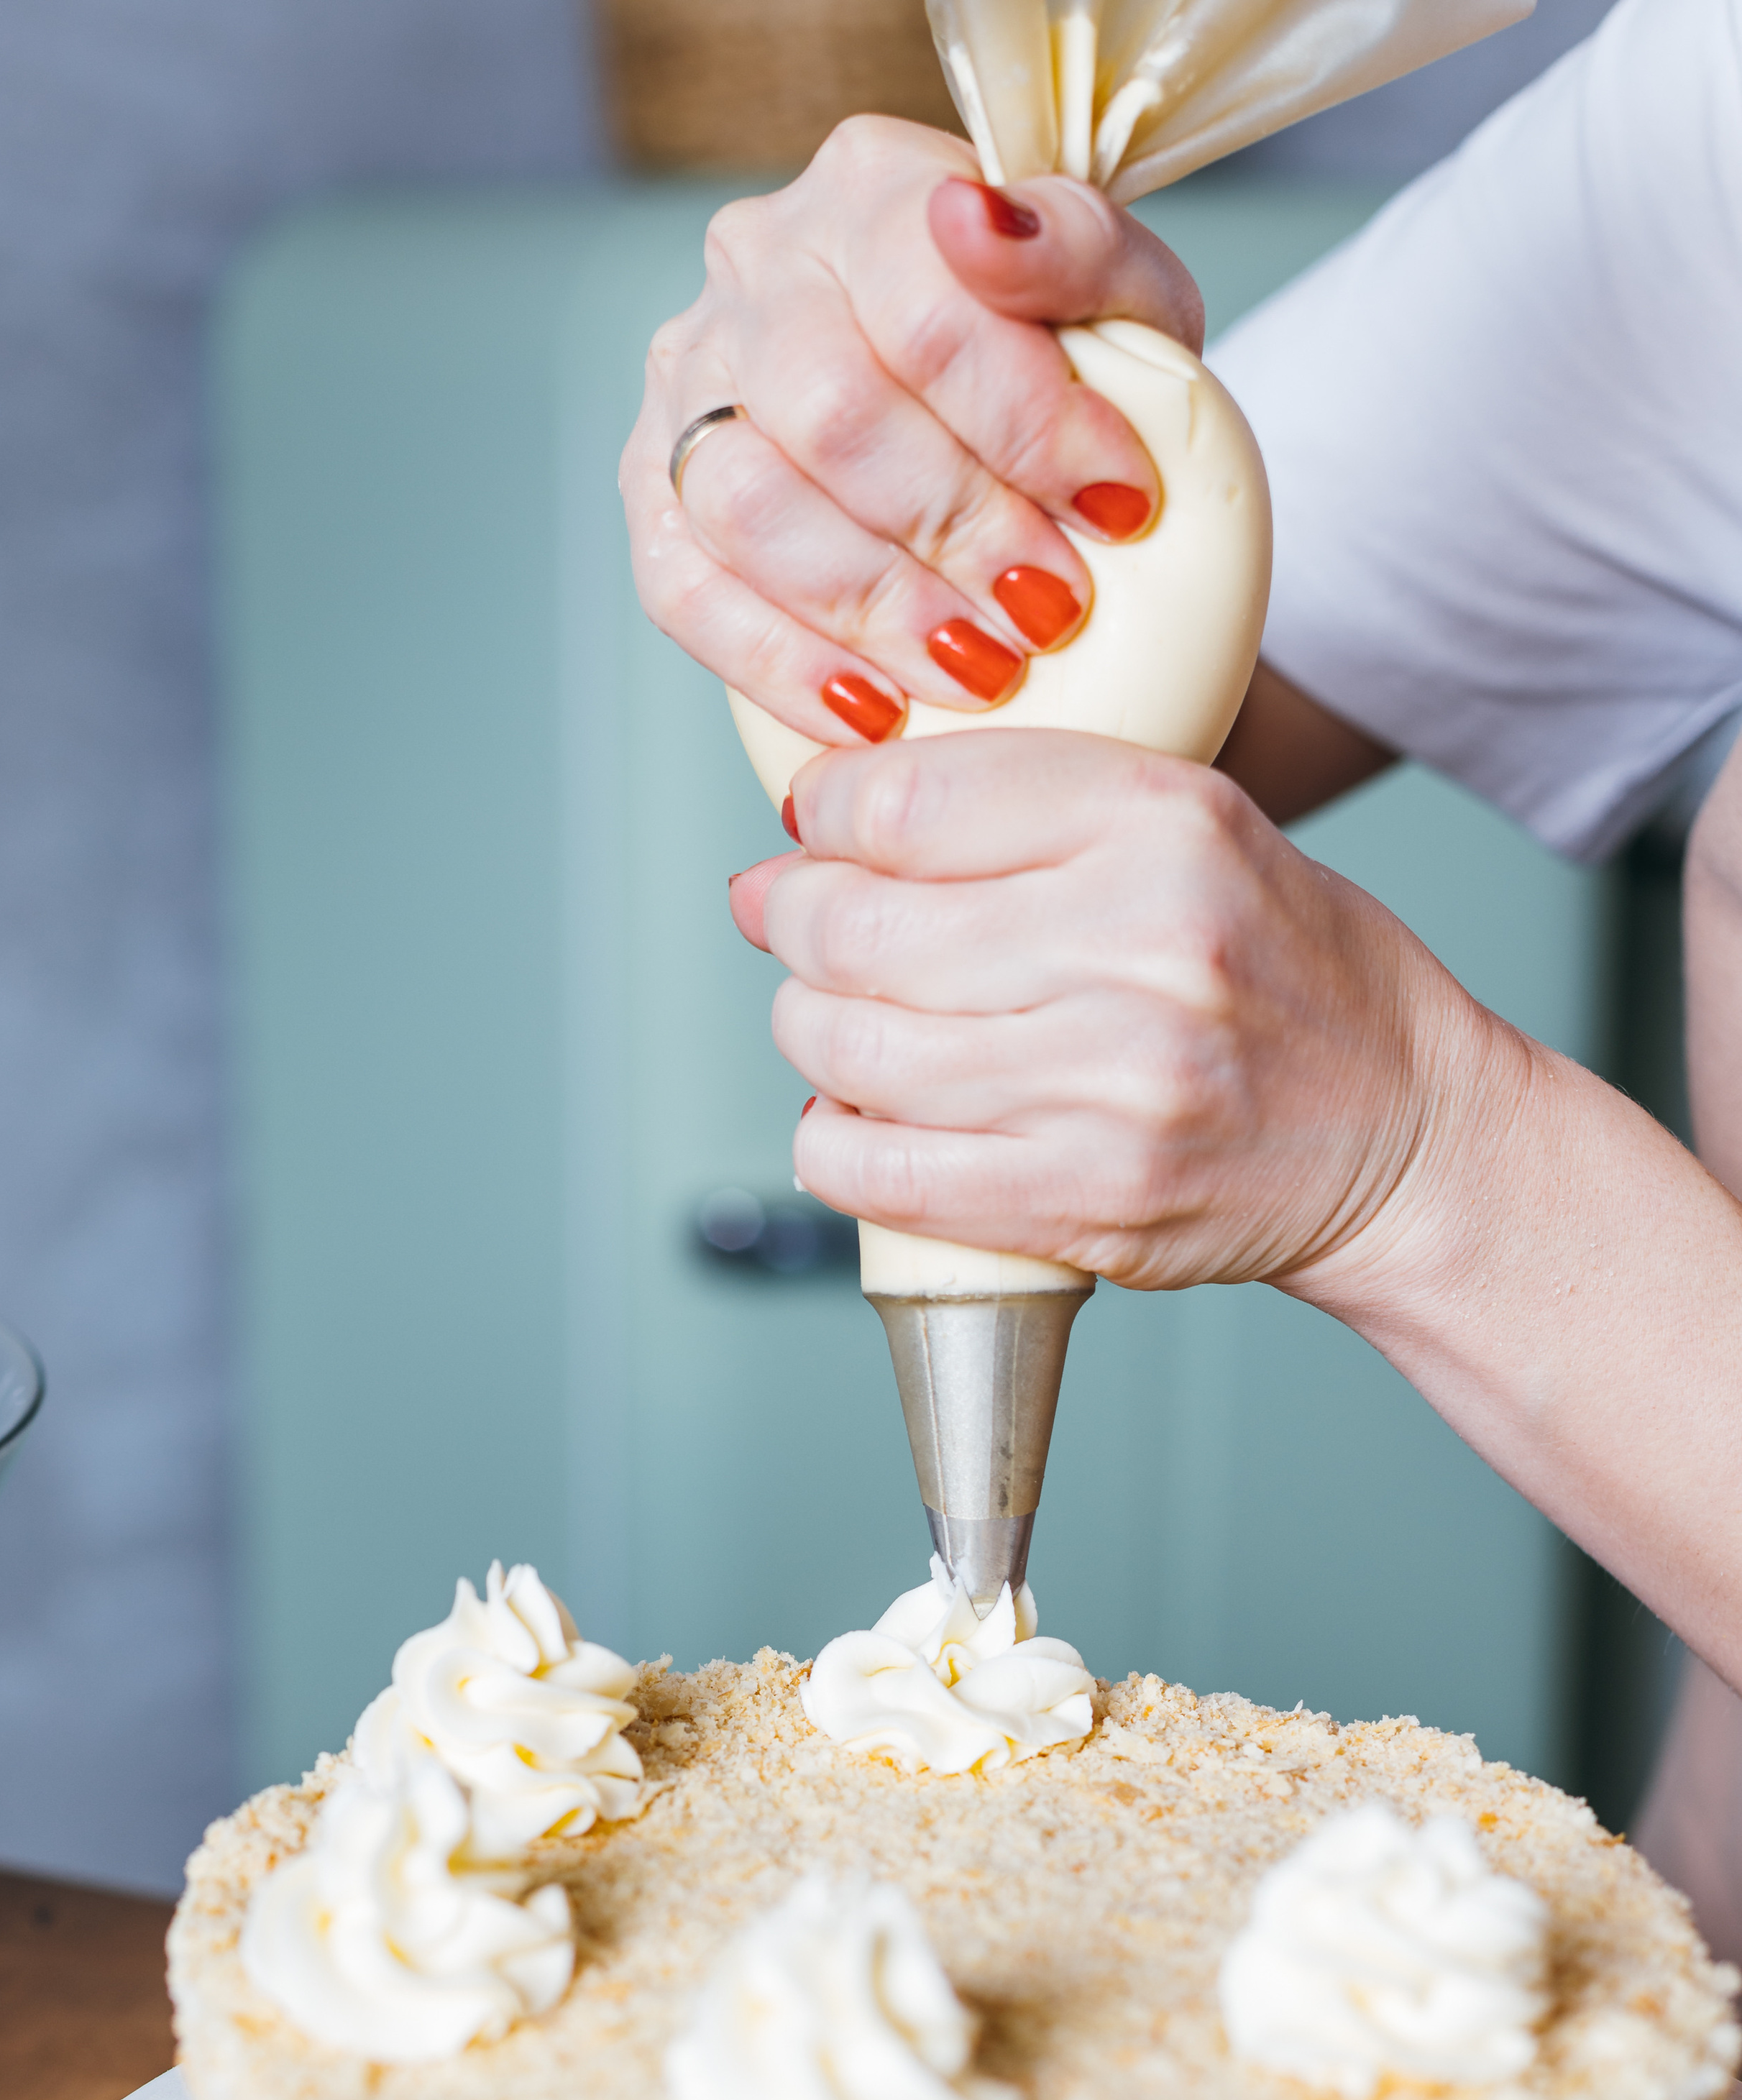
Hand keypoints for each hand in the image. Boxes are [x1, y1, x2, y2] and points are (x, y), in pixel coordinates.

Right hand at [620, 116, 1203, 753]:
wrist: (985, 420)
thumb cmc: (1062, 361)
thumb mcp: (1122, 295)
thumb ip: (1078, 248)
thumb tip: (979, 225)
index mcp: (869, 187)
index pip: (929, 311)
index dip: (1028, 426)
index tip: (1119, 508)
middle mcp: (755, 266)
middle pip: (833, 416)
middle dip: (957, 532)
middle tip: (1049, 614)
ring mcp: (686, 381)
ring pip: (747, 505)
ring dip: (873, 607)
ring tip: (979, 672)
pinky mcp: (654, 492)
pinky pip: (684, 590)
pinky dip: (779, 663)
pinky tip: (870, 712)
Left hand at [731, 732, 1503, 1298]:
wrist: (1407, 1137)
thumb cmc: (1292, 977)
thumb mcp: (1199, 829)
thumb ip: (1034, 806)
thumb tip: (823, 815)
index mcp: (1165, 824)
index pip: (909, 799)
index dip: (824, 811)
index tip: (812, 826)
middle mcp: (1138, 948)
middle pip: (855, 926)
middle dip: (792, 920)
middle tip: (793, 922)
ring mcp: (1110, 1087)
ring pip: (847, 1048)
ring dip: (808, 1031)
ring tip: (835, 1020)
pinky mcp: (1087, 1201)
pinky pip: (878, 1172)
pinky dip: (831, 1143)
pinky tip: (852, 1119)